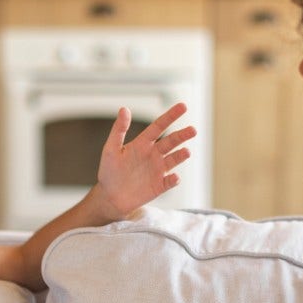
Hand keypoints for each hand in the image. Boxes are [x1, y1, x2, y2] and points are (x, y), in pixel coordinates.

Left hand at [94, 102, 193, 218]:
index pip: (159, 126)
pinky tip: (175, 177)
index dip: (170, 116)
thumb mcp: (111, 149)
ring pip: (174, 159)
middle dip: (182, 135)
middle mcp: (153, 154)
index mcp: (143, 143)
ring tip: (186, 151)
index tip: (183, 106)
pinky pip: (170, 182)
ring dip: (181, 155)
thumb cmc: (109, 171)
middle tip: (193, 130)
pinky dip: (174, 179)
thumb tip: (124, 108)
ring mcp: (158, 170)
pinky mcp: (159, 186)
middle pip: (171, 141)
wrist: (110, 197)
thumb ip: (119, 130)